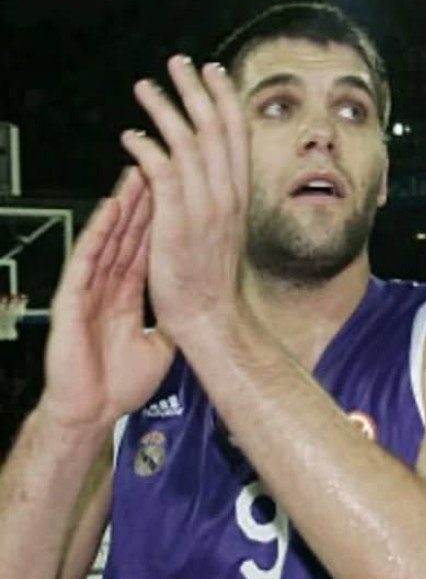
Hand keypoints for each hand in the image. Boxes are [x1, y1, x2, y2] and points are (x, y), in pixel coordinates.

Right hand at [41, 167, 173, 430]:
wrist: (92, 410)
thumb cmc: (120, 385)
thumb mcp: (159, 348)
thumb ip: (173, 323)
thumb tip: (197, 312)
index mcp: (128, 297)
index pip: (146, 251)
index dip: (160, 223)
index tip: (177, 195)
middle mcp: (109, 287)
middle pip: (128, 236)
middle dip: (143, 203)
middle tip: (158, 168)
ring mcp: (91, 290)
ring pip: (109, 240)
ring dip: (122, 209)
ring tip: (135, 175)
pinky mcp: (74, 299)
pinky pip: (87, 260)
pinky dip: (98, 235)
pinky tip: (109, 211)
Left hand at [120, 55, 249, 343]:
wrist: (212, 316)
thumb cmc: (214, 280)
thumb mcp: (226, 232)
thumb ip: (217, 198)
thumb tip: (200, 169)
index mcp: (239, 197)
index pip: (238, 137)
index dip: (226, 100)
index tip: (215, 75)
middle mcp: (226, 197)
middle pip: (214, 129)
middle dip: (196, 90)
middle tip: (180, 63)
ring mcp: (204, 208)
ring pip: (187, 142)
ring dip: (164, 110)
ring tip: (145, 88)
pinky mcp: (177, 220)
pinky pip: (161, 170)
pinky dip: (145, 148)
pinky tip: (131, 137)